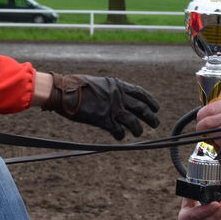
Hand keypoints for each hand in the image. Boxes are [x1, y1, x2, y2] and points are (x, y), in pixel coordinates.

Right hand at [42, 73, 159, 139]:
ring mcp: (112, 108)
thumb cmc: (75, 85)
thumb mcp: (97, 83)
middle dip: (151, 117)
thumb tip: (115, 97)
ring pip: (133, 122)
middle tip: (155, 123)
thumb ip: (109, 90)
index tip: (156, 107)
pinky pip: (118, 130)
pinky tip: (119, 136)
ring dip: (139, 129)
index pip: (140, 93)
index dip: (150, 101)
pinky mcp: (103, 120)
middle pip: (142, 109)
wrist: (64, 91)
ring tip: (139, 133)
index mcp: (116, 85)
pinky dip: (120, 135)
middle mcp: (118, 96)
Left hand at [196, 99, 220, 151]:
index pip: (206, 110)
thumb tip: (202, 116)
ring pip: (211, 133)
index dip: (200, 117)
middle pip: (206, 122)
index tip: (200, 121)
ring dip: (210, 136)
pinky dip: (219, 143)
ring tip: (216, 136)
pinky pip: (219, 141)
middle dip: (201, 128)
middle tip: (202, 131)